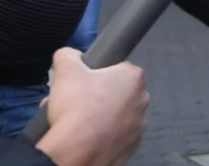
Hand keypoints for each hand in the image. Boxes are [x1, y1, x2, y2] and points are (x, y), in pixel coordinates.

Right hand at [35, 47, 148, 165]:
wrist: (77, 153)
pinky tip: (85, 138)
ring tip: (74, 123)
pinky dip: (102, 136)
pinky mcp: (132, 147)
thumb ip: (68, 55)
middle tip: (73, 103)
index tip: (81, 82)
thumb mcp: (65, 71)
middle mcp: (142, 99)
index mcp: (133, 77)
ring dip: (97, 116)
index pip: (116, 67)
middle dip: (94, 96)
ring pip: (115, 115)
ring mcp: (139, 125)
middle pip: (115, 92)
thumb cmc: (76, 108)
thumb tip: (69, 55)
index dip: (95, 72)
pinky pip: (115, 136)